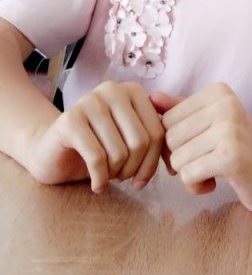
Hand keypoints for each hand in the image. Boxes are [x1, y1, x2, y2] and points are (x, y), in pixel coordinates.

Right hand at [28, 81, 164, 192]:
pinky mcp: (70, 120)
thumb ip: (154, 142)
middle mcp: (113, 90)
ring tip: (107, 176)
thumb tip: (176, 164)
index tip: (142, 180)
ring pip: (119, 152)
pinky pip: (97, 158)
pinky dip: (100, 179)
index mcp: (133, 91)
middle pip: (141, 142)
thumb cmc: (98, 147)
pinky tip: (97, 184)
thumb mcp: (130, 141)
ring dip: (115, 175)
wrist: (53, 150)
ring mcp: (89, 101)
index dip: (154, 163)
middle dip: (134, 170)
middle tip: (121, 179)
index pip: (158, 132)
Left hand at [151, 84, 251, 213]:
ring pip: (176, 159)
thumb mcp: (211, 123)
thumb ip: (182, 110)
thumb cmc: (240, 149)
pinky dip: (195, 186)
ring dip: (189, 175)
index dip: (175, 142)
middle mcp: (225, 104)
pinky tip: (214, 183)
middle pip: (170, 138)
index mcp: (218, 91)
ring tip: (212, 171)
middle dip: (180, 159)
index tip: (199, 147)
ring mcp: (229, 129)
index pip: (167, 119)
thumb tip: (151, 97)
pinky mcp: (231, 156)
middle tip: (205, 162)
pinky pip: (188, 175)